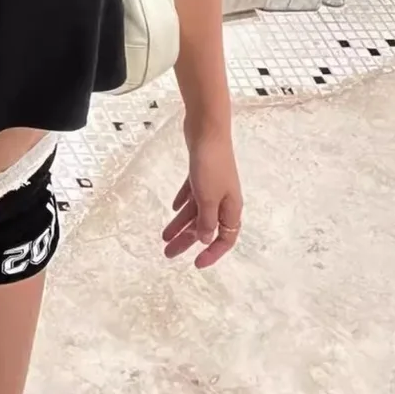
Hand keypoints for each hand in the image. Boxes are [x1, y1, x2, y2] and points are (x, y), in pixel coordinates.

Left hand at [162, 132, 242, 268]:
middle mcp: (224, 199)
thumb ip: (207, 220)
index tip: (196, 264)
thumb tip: (206, 240)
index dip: (212, 253)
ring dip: (180, 224)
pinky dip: (183, 202)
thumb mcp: (208, 198)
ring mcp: (212, 185)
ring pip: (196, 211)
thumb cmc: (210, 165)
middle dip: (187, 242)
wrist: (207, 129)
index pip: (225, 238)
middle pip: (205, 227)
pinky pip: (192, 194)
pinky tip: (173, 208)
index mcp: (230, 208)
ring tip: (163, 237)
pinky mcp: (201, 173)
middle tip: (168, 253)